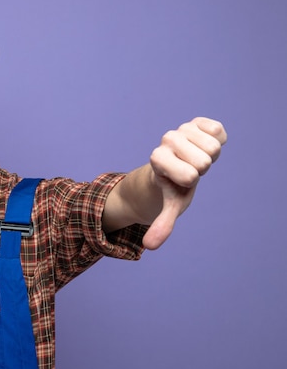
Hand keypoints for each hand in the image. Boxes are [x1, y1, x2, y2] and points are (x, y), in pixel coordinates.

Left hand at [142, 117, 226, 248]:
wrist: (175, 166)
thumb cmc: (173, 188)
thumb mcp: (169, 207)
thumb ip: (162, 224)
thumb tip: (149, 246)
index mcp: (157, 159)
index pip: (190, 176)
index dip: (190, 181)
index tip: (179, 180)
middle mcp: (166, 140)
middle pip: (205, 160)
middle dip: (201, 169)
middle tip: (189, 169)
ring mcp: (181, 128)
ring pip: (213, 146)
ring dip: (208, 155)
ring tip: (194, 158)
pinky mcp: (196, 121)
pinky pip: (218, 129)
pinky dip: (217, 140)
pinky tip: (203, 145)